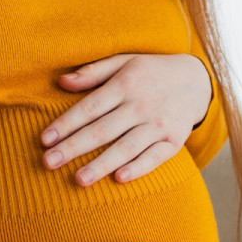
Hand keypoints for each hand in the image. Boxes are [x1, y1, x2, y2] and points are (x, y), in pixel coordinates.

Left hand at [41, 53, 211, 185]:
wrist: (197, 80)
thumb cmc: (151, 72)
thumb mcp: (124, 61)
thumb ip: (92, 72)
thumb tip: (61, 82)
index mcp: (125, 84)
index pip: (90, 107)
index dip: (66, 123)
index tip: (44, 139)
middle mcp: (141, 105)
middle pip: (103, 130)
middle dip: (74, 147)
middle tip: (48, 163)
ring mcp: (159, 124)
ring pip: (126, 147)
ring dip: (102, 164)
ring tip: (78, 179)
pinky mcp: (175, 140)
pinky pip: (155, 157)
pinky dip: (138, 168)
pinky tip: (119, 178)